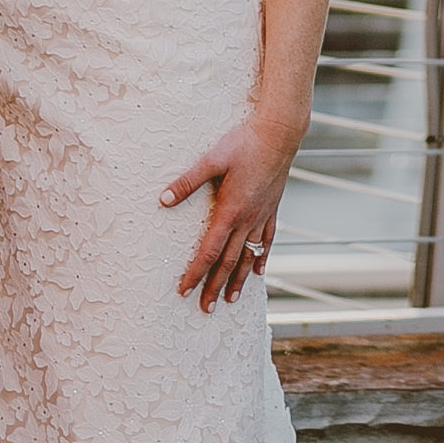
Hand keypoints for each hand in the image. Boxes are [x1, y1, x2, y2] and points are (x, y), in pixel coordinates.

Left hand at [162, 116, 302, 311]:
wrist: (280, 134)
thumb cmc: (244, 143)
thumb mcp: (212, 159)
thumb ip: (188, 181)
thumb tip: (163, 199)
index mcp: (230, 211)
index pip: (209, 251)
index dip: (195, 273)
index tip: (184, 291)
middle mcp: (247, 219)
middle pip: (228, 261)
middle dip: (215, 286)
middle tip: (205, 308)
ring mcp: (262, 216)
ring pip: (249, 256)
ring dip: (238, 279)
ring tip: (229, 299)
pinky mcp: (272, 209)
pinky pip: (267, 240)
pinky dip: (262, 257)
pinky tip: (259, 271)